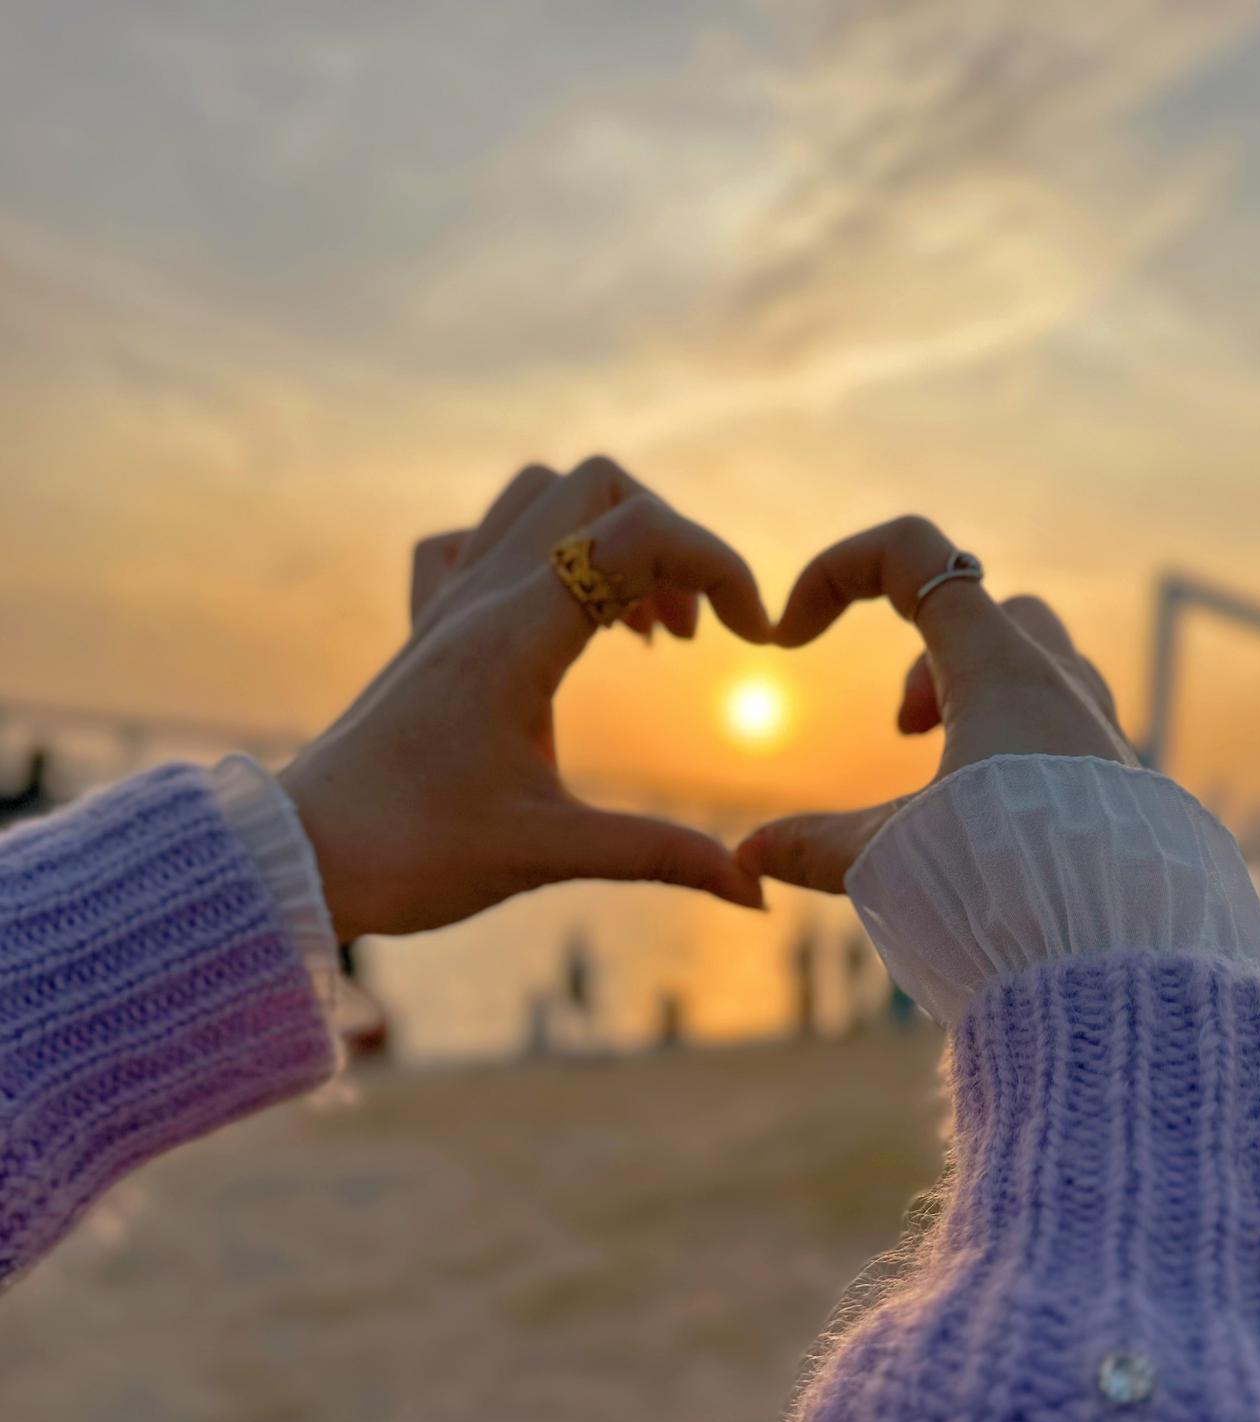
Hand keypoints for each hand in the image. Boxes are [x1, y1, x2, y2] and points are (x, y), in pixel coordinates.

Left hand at [279, 459, 770, 941]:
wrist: (300, 860)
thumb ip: (659, 855)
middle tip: (688, 639)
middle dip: (669, 543)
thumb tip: (754, 890)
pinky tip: (555, 625)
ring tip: (638, 634)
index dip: (719, 566)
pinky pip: (478, 543)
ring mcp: (445, 606)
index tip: (753, 640)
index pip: (638, 534)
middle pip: (594, 487)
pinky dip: (537, 557)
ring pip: (538, 499)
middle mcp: (478, 597)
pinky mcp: (426, 631)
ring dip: (606, 540)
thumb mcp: (546, 854)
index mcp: (513, 634)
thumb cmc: (411, 855)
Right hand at [736, 515, 1138, 891]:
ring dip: (975, 697)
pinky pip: (1069, 724)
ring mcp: (1098, 730)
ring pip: (1038, 662)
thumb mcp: (889, 859)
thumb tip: (748, 857)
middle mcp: (1060, 685)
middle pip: (988, 609)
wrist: (1116, 952)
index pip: (911, 556)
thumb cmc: (1007, 889)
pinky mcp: (1118, 783)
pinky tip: (996, 815)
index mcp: (999, 671)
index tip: (791, 638)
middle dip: (927, 654)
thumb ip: (815, 846)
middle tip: (905, 730)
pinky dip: (1019, 744)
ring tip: (942, 767)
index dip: (834, 572)